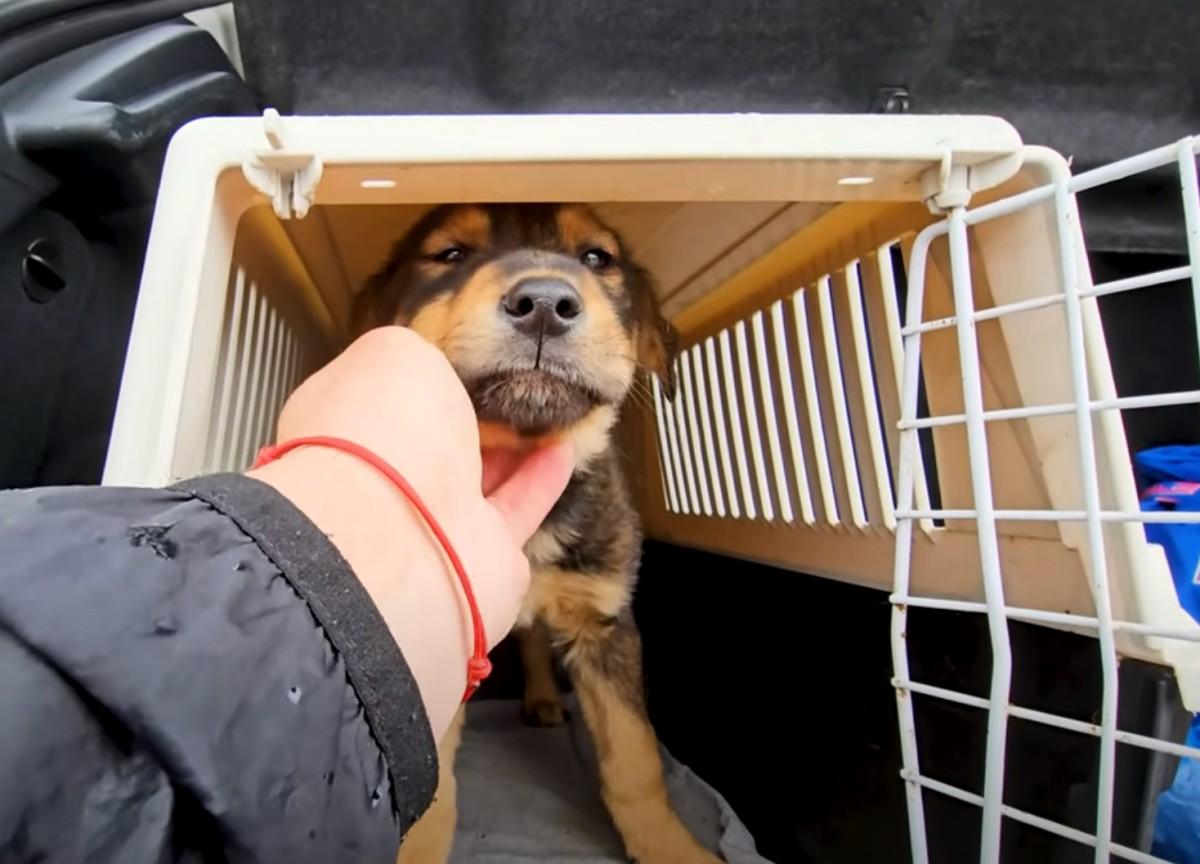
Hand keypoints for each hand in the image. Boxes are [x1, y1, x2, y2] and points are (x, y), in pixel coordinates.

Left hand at [249, 326, 572, 738]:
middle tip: (504, 384)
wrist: (401, 536)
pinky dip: (542, 480)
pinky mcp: (482, 558)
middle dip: (463, 416)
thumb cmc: (382, 432)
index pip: (376, 398)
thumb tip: (425, 359)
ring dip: (509, 447)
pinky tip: (564, 448)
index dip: (414, 377)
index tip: (454, 355)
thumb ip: (412, 352)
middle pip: (429, 443)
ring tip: (543, 409)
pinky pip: (517, 510)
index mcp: (340, 430)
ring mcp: (428, 525)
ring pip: (475, 479)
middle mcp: (379, 481)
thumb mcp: (393, 354)